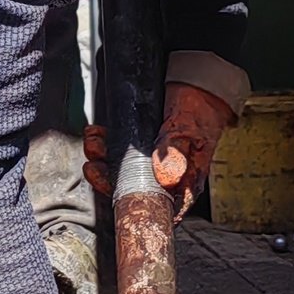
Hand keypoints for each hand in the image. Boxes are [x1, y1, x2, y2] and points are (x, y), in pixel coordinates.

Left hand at [83, 85, 234, 211]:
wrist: (199, 87)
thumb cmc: (200, 111)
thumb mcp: (188, 129)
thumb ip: (176, 151)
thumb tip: (166, 178)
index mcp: (183, 180)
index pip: (162, 206)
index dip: (137, 206)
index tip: (117, 197)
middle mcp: (166, 176)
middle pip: (133, 189)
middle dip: (108, 178)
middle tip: (94, 165)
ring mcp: (151, 161)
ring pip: (121, 169)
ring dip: (102, 157)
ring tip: (94, 142)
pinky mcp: (141, 147)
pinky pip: (119, 150)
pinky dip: (105, 142)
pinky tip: (98, 132)